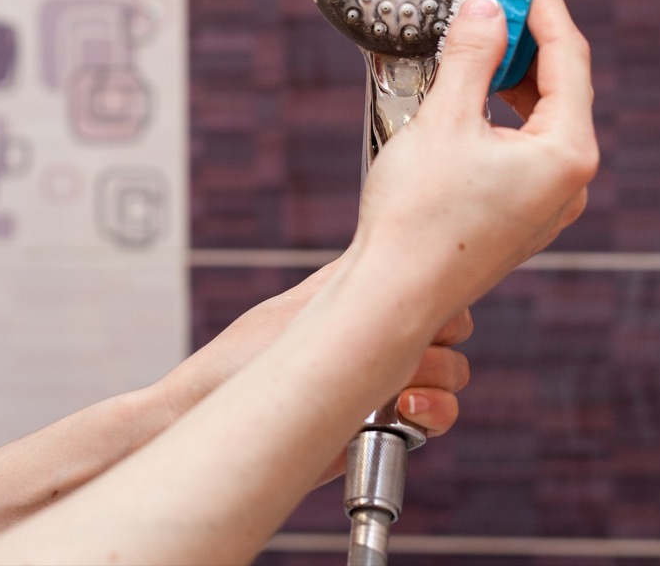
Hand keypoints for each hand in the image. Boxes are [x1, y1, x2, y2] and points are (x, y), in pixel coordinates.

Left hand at [151, 261, 471, 480]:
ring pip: (451, 372)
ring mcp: (386, 381)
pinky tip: (407, 412)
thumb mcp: (300, 306)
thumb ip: (347, 279)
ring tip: (400, 390)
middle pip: (451, 326)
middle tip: (410, 348)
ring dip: (439, 378)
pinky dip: (436, 412)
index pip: (429, 282)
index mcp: (363, 299)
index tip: (423, 303)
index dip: (438, 290)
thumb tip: (392, 233)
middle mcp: (381, 337)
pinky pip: (436, 418)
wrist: (208, 419)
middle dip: (442, 337)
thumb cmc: (239, 360)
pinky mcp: (385, 426)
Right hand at [355, 0, 597, 328]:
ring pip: (542, 117)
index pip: (568, 57)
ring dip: (516, 72)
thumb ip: (472, 55)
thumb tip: (487, 6)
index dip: (548, 1)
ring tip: (487, 31)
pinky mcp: (521, 216)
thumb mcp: (445, 120)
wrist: (392, 297)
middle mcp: (569, 182)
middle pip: (562, 86)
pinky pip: (525, 146)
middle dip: (533, 34)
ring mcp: (547, 204)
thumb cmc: (419, 217)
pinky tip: (476, 92)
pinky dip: (505, 111)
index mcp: (567, 154)